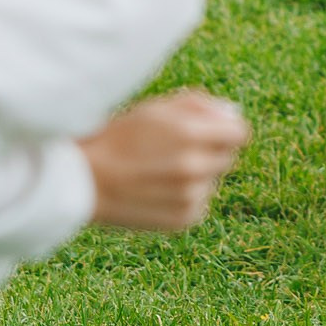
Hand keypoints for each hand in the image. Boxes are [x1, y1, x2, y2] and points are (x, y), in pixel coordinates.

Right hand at [79, 90, 249, 231]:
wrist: (85, 180)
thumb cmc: (119, 137)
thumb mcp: (155, 109)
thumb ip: (199, 106)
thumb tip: (232, 114)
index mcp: (190, 135)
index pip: (239, 133)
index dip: (225, 129)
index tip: (210, 131)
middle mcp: (195, 167)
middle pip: (228, 156)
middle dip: (209, 150)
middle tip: (174, 149)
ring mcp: (191, 196)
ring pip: (213, 180)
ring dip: (197, 174)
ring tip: (159, 171)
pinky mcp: (184, 219)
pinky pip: (200, 201)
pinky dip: (186, 196)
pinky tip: (157, 190)